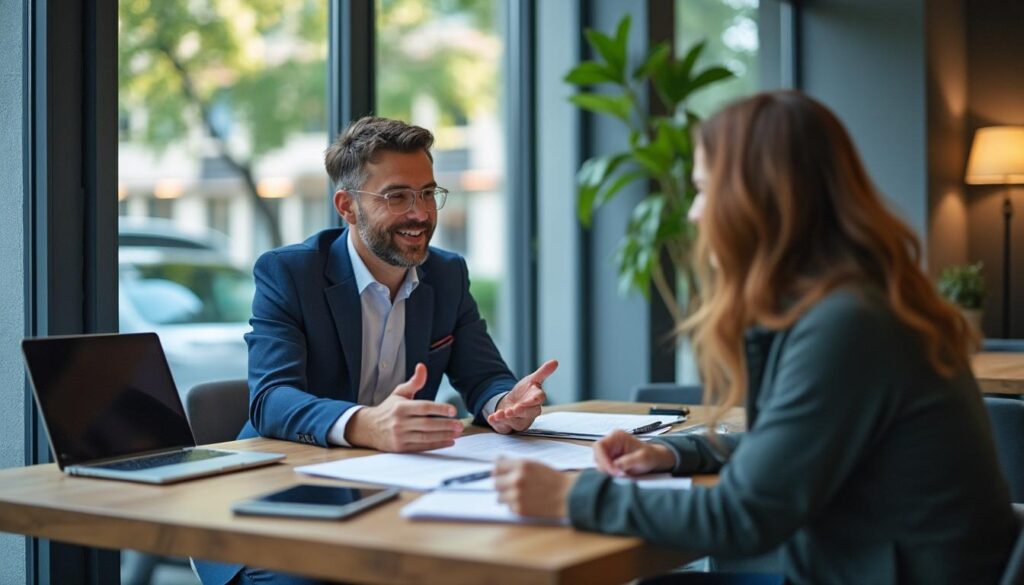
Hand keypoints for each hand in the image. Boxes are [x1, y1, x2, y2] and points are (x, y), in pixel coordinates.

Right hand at [345, 363, 463, 451]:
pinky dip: (437, 445)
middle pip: (427, 424)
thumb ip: (414, 382)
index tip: (453, 410)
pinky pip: (422, 447)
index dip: (439, 409)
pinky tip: (449, 441)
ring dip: (444, 435)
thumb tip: (422, 367)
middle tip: (460, 424)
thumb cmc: (388, 409)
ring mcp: (400, 436)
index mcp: (400, 407)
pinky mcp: (401, 448)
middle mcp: (399, 422)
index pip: (423, 407)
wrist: (368, 428)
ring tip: (458, 433)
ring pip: (426, 437)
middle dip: (446, 425)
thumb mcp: (399, 393)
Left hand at [487, 359, 557, 433]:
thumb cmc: (524, 393)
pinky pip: (503, 427)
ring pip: (516, 422)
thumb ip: (543, 372)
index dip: (535, 400)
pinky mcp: (508, 426)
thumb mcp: (532, 380)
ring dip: (507, 418)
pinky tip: (491, 418)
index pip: (538, 400)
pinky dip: (496, 422)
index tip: (534, 399)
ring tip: (500, 414)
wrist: (510, 403)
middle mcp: (529, 412)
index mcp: (536, 400)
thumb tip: (555, 361)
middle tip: (513, 410)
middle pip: (529, 413)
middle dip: (521, 411)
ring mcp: (519, 421)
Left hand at [494, 458, 572, 517]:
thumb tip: (496, 461)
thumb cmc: (551, 479)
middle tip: (511, 485)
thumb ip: (515, 464)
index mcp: (521, 465)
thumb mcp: (533, 464)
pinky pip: (508, 507)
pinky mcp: (519, 509)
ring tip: (520, 494)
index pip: (496, 467)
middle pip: (495, 483)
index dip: (498, 471)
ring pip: (499, 497)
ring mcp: (517, 496)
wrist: (567, 495)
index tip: (500, 473)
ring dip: (506, 496)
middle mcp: (517, 479)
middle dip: (502, 484)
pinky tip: (526, 502)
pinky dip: (514, 505)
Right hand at [593, 430, 675, 476]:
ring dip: (607, 471)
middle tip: (618, 475)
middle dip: (605, 467)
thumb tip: (615, 467)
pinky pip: (603, 467)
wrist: (654, 459)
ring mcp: (609, 450)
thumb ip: (628, 462)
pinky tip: (619, 474)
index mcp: (617, 436)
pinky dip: (609, 473)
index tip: (614, 471)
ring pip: (598, 462)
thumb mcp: (642, 458)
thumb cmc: (650, 456)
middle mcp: (610, 442)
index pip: (599, 447)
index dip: (603, 460)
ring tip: (621, 474)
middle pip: (597, 455)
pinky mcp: (609, 459)